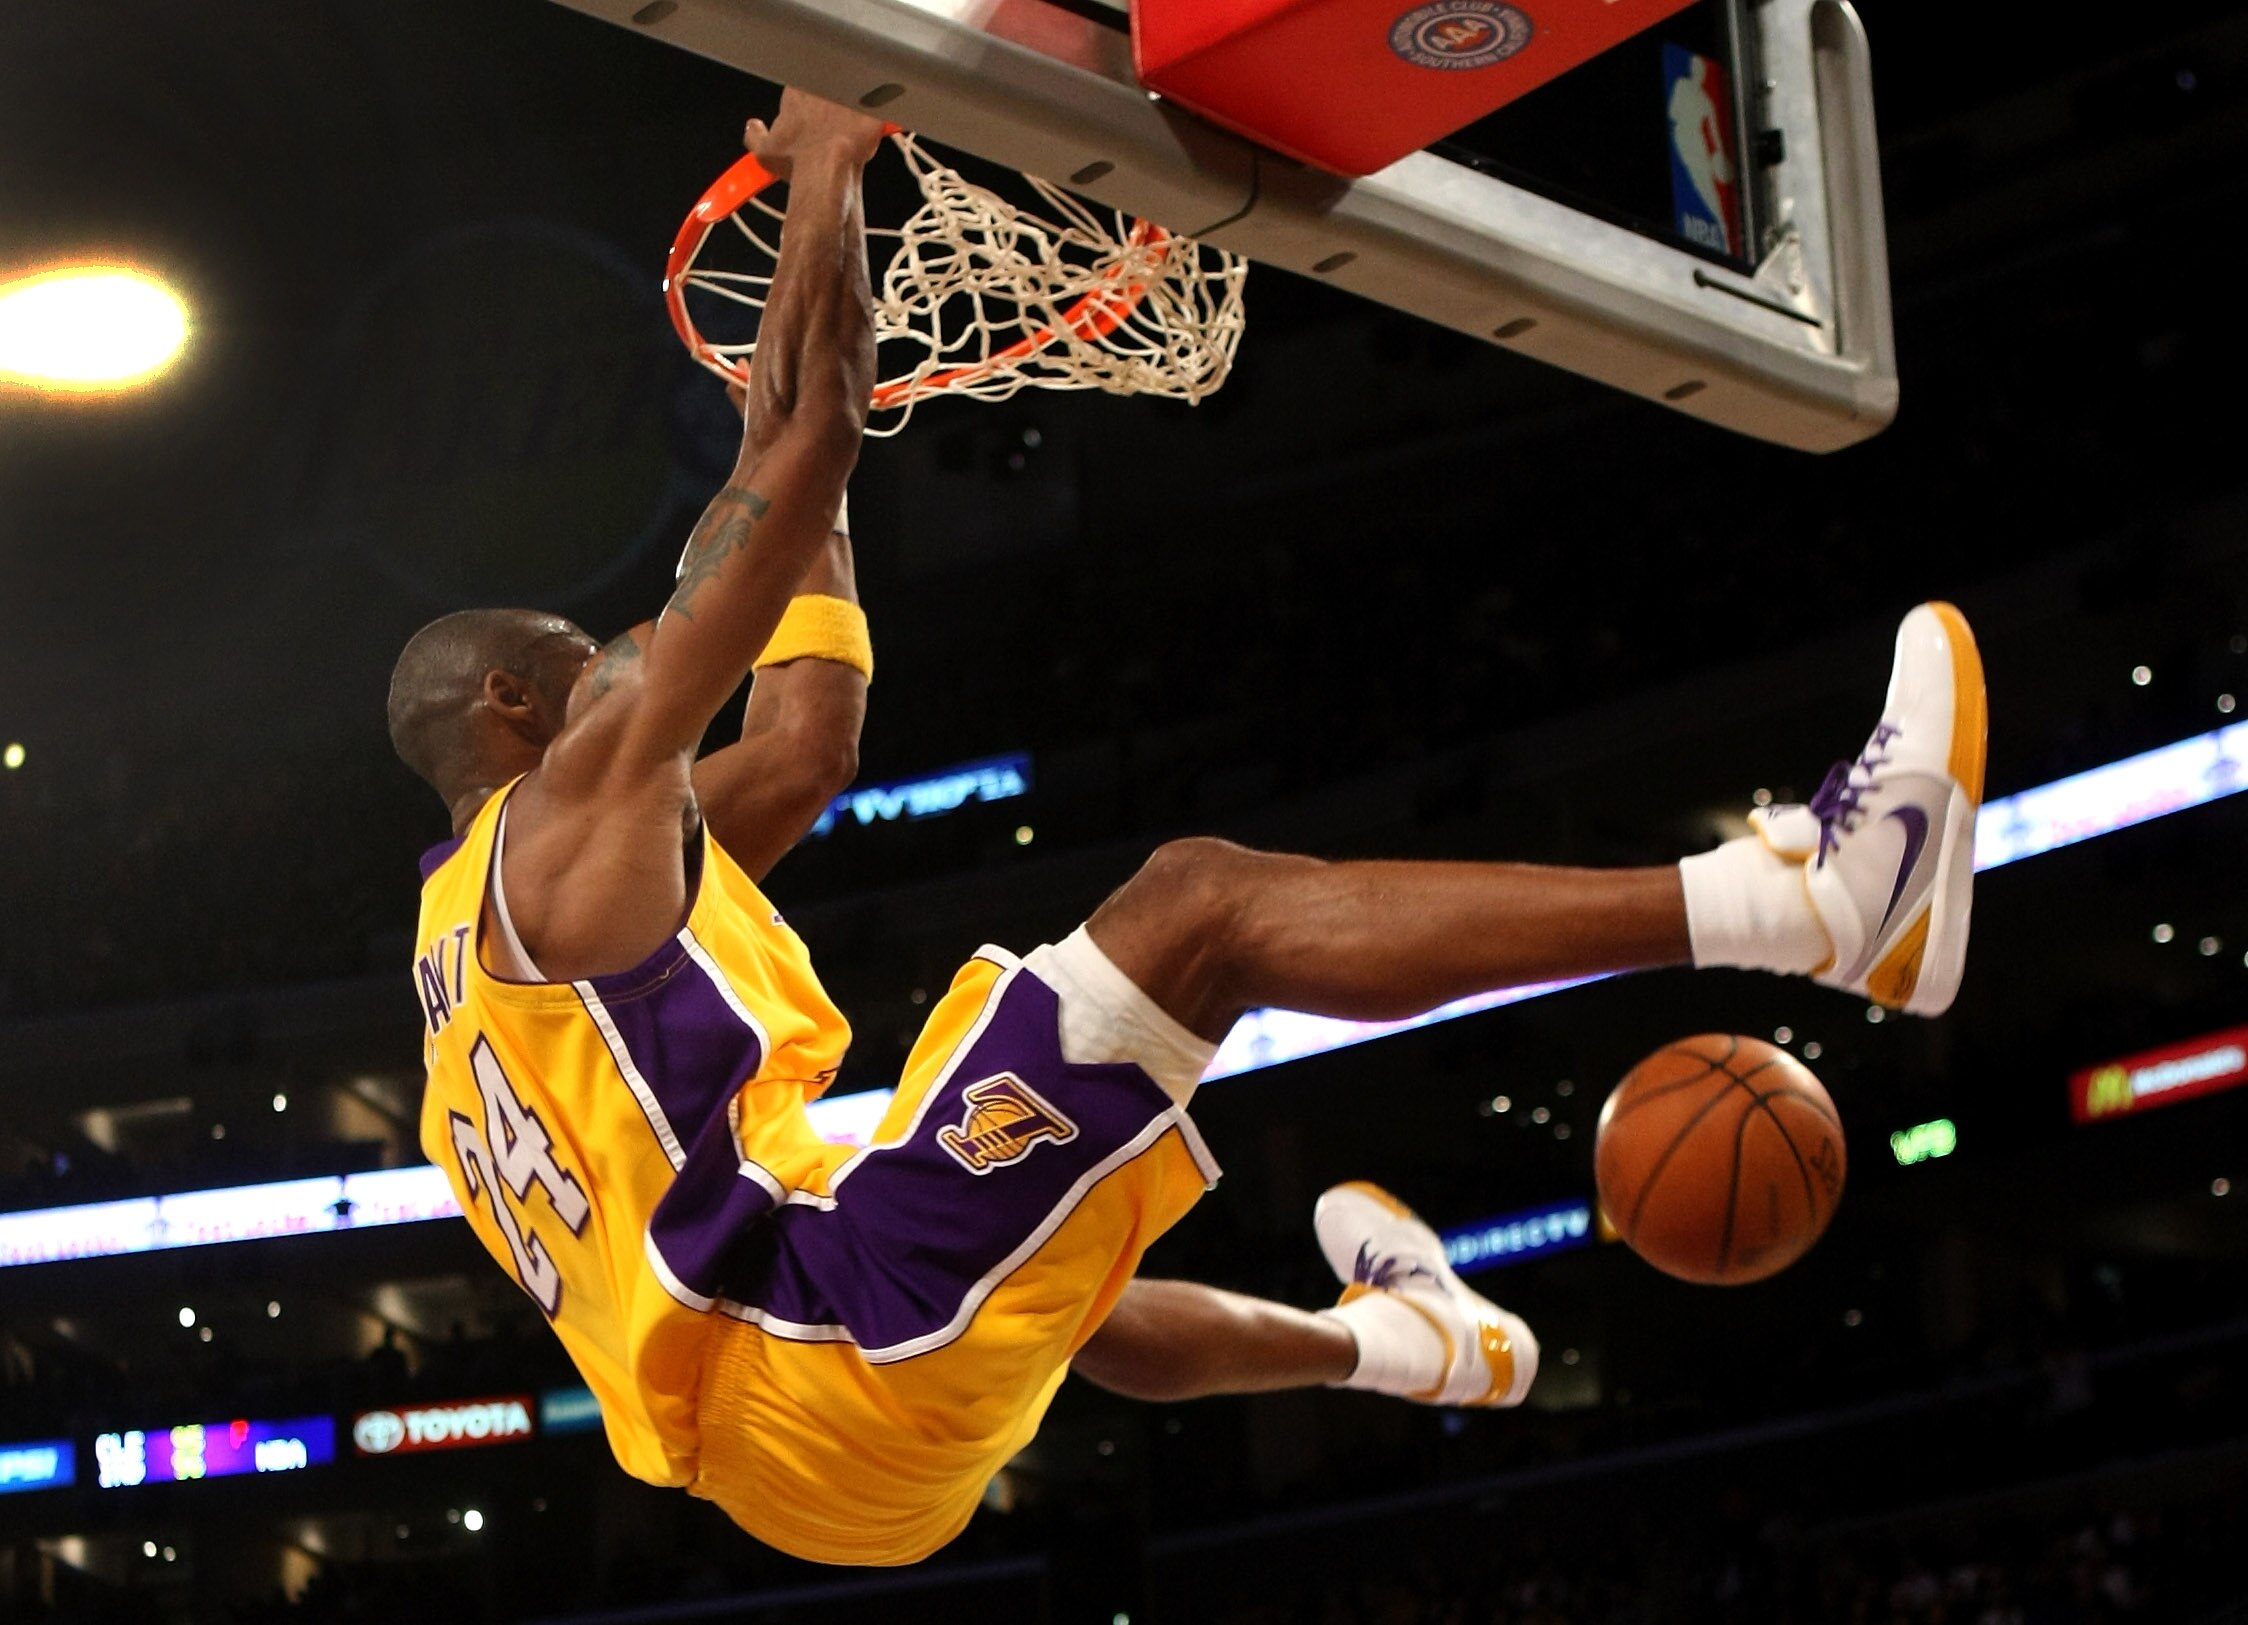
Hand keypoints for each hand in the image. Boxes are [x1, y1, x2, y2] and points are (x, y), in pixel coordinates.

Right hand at [743, 88, 884, 177]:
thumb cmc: (797, 161)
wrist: (826, 170)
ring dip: (854, 105)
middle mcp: (823, 88)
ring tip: (851, 127)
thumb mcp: (764, 152)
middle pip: (830, 86)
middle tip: (833, 121)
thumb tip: (752, 126)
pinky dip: (877, 116)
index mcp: (797, 91)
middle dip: (832, 100)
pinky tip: (872, 130)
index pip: (803, 85)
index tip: (811, 115)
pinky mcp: (873, 108)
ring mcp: (849, 96)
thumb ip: (753, 135)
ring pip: (854, 93)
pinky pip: (880, 106)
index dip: (808, 101)